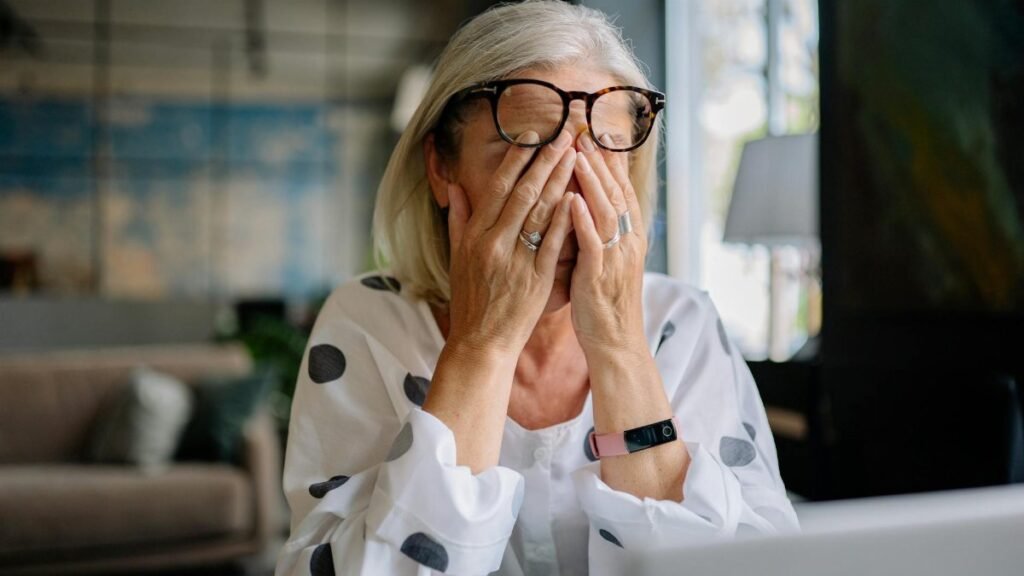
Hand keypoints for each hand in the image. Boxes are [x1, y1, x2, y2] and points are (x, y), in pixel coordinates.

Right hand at [445, 130, 577, 358]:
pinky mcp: (536, 278)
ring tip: (576, 155)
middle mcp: (493, 242)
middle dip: (545, 160)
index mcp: (474, 235)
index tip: (532, 135)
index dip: (516, 159)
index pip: (498, 187)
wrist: (480, 342)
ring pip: (540, 211)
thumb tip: (454, 187)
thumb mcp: (456, 257)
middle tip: (565, 134)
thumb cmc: (470, 300)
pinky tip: (578, 196)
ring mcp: (515, 259)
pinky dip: (565, 217)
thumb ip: (458, 219)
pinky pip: (553, 242)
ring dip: (560, 180)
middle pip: (523, 192)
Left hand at [568, 133, 647, 353]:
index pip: (620, 190)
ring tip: (579, 155)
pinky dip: (583, 221)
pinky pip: (593, 244)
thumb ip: (599, 232)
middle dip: (600, 161)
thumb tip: (587, 204)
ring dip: (592, 182)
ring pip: (606, 212)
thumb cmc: (604, 303)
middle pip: (615, 193)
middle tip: (585, 131)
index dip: (610, 162)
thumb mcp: (606, 261)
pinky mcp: (599, 276)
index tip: (598, 133)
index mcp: (628, 238)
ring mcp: (614, 258)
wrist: (616, 343)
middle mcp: (626, 243)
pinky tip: (572, 201)